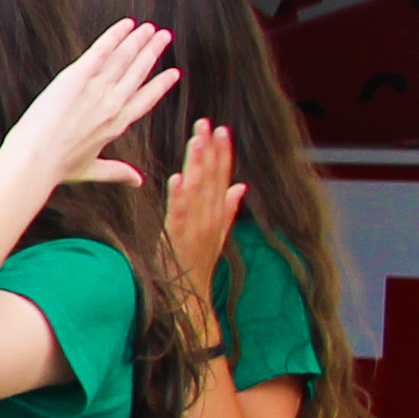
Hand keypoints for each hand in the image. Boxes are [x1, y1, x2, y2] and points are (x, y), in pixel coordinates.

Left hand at [0, 14, 178, 195]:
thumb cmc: (57, 169)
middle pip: (139, 72)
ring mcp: (96, 89)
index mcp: (117, 125)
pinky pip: (101, 50)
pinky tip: (125, 24)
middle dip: (153, 52)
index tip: (173, 74)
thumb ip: (117, 172)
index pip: (146, 100)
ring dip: (138, 40)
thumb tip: (138, 181)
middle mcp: (112, 104)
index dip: (160, 85)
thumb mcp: (91, 170)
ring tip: (149, 28)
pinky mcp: (77, 77)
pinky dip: (114, 36)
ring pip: (124, 58)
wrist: (34, 161)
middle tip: (164, 37)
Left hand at [164, 119, 243, 293]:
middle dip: (210, 150)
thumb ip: (229, 208)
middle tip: (206, 124)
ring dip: (197, 164)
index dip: (223, 153)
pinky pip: (179, 213)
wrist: (192, 293)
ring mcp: (196, 226)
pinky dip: (179, 196)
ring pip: (198, 190)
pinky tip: (177, 178)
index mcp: (219, 213)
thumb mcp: (219, 234)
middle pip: (212, 177)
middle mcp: (210, 216)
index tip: (222, 129)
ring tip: (196, 141)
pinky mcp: (179, 237)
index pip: (223, 176)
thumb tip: (241, 185)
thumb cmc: (200, 262)